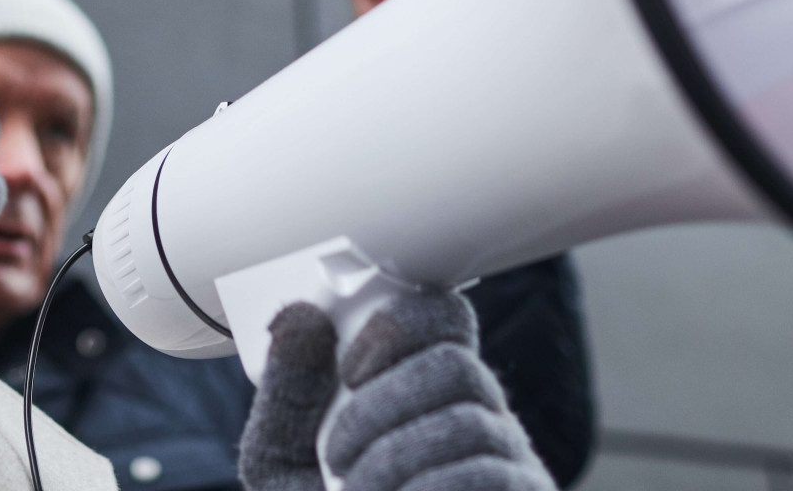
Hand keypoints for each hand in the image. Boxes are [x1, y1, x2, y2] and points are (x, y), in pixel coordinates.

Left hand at [238, 293, 554, 490]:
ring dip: (395, 453)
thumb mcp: (284, 468)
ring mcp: (508, 473)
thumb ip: (287, 397)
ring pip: (470, 420)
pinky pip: (487, 473)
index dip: (401, 324)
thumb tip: (299, 318)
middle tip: (339, 453)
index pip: (443, 322)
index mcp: (423, 399)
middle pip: (455, 365)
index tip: (350, 367)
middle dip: (382, 401)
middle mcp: (476, 426)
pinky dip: (428, 487)